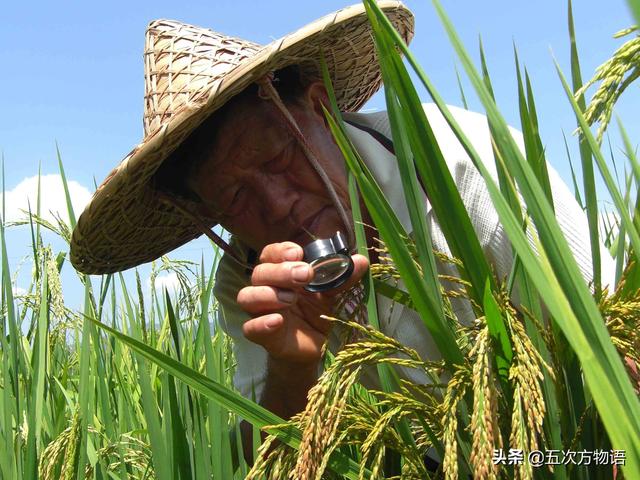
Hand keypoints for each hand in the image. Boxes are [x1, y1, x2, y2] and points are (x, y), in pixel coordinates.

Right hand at [237, 241, 368, 365]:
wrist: (313, 348)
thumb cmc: (315, 313)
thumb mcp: (330, 294)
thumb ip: (342, 277)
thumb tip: (361, 261)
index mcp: (280, 274)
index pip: (270, 254)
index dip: (280, 251)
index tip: (298, 252)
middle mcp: (266, 289)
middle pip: (259, 273)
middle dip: (281, 271)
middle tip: (305, 275)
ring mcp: (260, 312)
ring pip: (246, 296)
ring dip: (268, 294)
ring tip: (291, 298)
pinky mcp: (261, 335)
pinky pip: (249, 327)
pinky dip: (261, 323)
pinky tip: (277, 321)